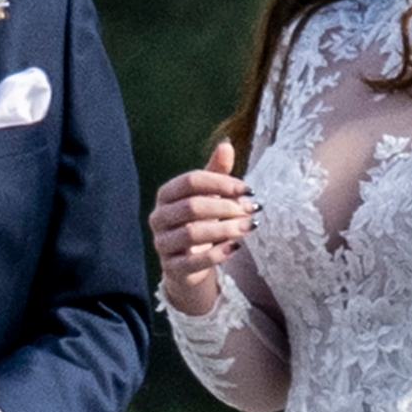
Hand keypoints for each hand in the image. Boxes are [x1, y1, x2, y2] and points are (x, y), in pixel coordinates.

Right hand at [148, 142, 256, 313]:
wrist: (188, 263)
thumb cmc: (199, 222)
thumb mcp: (209, 195)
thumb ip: (216, 172)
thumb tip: (226, 144)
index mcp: (166, 195)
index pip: (191, 180)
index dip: (220, 182)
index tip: (248, 188)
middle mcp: (159, 217)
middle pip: (192, 206)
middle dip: (226, 207)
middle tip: (252, 209)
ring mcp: (162, 244)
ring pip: (191, 233)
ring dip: (225, 229)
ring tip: (249, 226)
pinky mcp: (172, 268)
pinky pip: (193, 261)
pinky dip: (217, 253)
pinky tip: (236, 247)